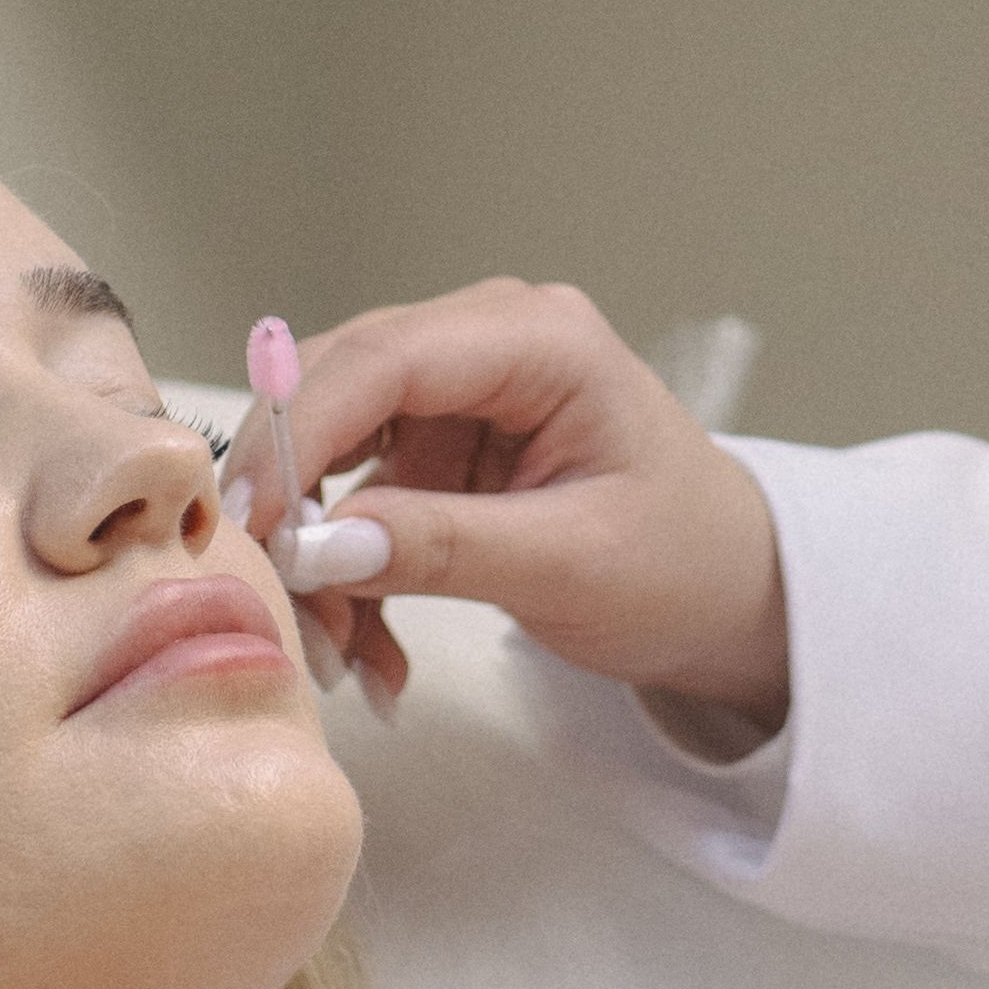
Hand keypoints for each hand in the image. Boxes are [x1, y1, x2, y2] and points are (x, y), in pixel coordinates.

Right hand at [281, 280, 795, 734]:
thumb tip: (317, 545)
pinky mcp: (439, 450)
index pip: (384, 358)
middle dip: (295, 499)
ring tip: (340, 649)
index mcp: (539, 339)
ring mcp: (459, 395)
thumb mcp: (571, 564)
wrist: (735, 598)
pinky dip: (350, 575)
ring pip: (332, 452)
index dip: (301, 434)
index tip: (253, 524)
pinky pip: (357, 502)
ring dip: (318, 554)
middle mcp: (488, 342)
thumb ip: (444, 547)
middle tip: (275, 596)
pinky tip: (374, 650)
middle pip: (337, 389)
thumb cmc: (684, 565)